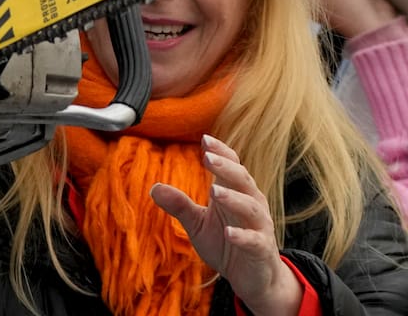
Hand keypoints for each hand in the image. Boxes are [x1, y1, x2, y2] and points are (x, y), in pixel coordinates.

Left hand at [151, 135, 302, 315]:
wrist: (253, 278)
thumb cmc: (226, 243)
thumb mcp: (198, 223)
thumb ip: (180, 205)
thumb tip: (154, 187)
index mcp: (235, 193)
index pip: (232, 165)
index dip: (221, 152)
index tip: (205, 138)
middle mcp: (251, 204)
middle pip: (242, 180)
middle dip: (226, 167)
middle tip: (208, 157)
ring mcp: (259, 227)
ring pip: (250, 207)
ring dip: (233, 198)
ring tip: (214, 191)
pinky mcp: (262, 250)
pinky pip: (255, 240)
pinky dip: (243, 236)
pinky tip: (229, 233)